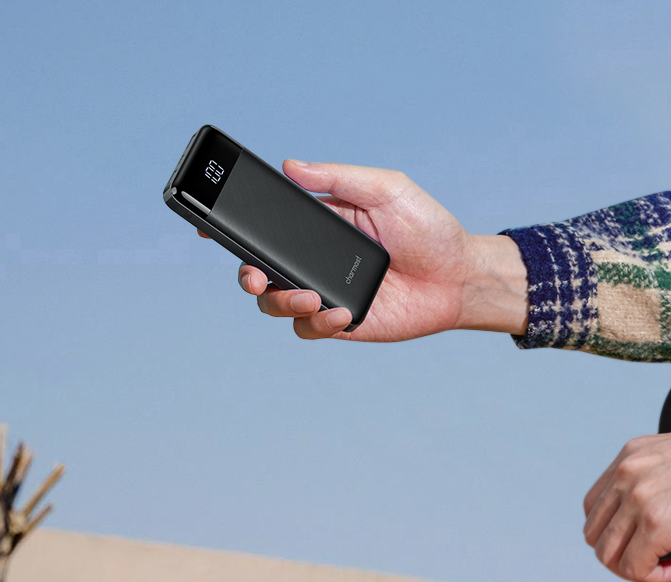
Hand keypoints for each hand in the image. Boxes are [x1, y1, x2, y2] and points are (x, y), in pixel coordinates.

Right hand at [200, 160, 527, 340]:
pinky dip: (315, 322)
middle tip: (255, 274)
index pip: (266, 226)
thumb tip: (290, 165)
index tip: (208, 226)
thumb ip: (339, 177)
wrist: (462, 275)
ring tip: (308, 295)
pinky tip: (338, 313)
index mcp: (320, 224)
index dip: (233, 228)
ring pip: (275, 303)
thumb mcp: (387, 189)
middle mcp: (316, 260)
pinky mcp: (343, 322)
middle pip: (259, 269)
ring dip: (280, 300)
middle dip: (245, 274)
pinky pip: (309, 328)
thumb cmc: (429, 228)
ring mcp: (326, 292)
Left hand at [582, 393, 670, 581]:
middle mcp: (626, 473)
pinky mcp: (656, 524)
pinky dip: (656, 578)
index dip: (617, 533)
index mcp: (630, 455)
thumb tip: (649, 516)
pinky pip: (634, 570)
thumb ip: (656, 477)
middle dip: (623, 556)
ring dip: (639, 570)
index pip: (595, 507)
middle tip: (659, 560)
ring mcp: (638, 499)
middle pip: (595, 534)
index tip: (649, 541)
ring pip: (608, 557)